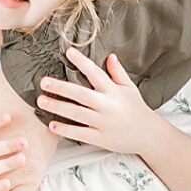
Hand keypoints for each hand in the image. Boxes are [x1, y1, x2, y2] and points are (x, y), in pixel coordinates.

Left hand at [37, 47, 151, 156]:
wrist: (148, 136)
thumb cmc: (137, 109)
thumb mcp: (129, 88)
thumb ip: (118, 73)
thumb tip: (110, 56)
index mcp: (113, 91)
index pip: (95, 73)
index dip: (82, 62)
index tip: (68, 52)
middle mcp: (107, 106)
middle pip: (81, 94)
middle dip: (61, 88)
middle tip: (44, 82)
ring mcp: (103, 123)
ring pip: (77, 114)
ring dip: (58, 107)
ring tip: (41, 101)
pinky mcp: (100, 138)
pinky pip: (80, 134)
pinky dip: (66, 130)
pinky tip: (52, 125)